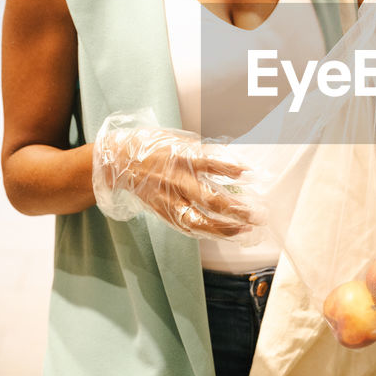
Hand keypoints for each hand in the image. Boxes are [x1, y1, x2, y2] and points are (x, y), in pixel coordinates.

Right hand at [92, 110, 264, 238]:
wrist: (118, 162)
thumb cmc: (153, 147)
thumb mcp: (177, 141)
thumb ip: (201, 153)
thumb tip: (232, 163)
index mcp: (179, 157)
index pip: (208, 163)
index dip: (229, 169)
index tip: (249, 172)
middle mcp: (175, 181)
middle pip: (208, 198)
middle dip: (235, 208)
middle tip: (257, 213)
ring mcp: (168, 200)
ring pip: (198, 220)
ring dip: (225, 228)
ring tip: (246, 231)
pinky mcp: (163, 212)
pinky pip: (187, 226)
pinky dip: (208, 232)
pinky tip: (226, 234)